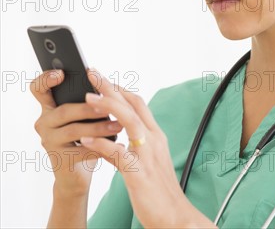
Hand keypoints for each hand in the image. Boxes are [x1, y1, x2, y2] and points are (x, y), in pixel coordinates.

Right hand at [29, 69, 123, 194]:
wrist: (77, 172)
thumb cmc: (84, 138)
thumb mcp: (84, 117)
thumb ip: (88, 101)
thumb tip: (106, 83)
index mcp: (50, 108)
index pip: (39, 89)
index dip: (46, 79)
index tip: (61, 73)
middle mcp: (44, 123)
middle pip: (63, 111)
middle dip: (88, 108)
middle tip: (109, 108)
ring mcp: (49, 142)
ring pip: (74, 130)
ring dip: (99, 128)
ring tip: (119, 126)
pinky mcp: (59, 159)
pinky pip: (82, 150)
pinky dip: (101, 147)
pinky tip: (117, 145)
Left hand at [78, 69, 212, 227]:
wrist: (174, 216)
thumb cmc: (159, 192)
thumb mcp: (147, 164)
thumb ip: (131, 148)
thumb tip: (112, 138)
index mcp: (156, 137)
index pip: (139, 105)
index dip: (120, 90)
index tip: (103, 80)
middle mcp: (154, 141)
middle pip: (133, 105)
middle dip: (111, 88)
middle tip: (92, 74)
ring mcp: (147, 155)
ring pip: (128, 121)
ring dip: (107, 106)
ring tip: (86, 97)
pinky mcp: (138, 172)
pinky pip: (118, 154)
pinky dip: (101, 144)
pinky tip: (86, 138)